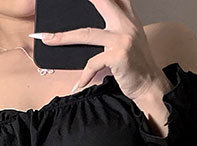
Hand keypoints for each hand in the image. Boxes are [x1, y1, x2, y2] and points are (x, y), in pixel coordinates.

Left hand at [31, 0, 170, 100]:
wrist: (149, 86)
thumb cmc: (136, 66)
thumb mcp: (129, 40)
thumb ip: (115, 27)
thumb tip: (87, 29)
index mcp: (128, 17)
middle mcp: (126, 24)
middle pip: (101, 2)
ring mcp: (122, 38)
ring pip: (86, 34)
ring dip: (63, 37)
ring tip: (47, 39)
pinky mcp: (118, 55)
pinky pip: (92, 63)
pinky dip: (83, 76)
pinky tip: (78, 85)